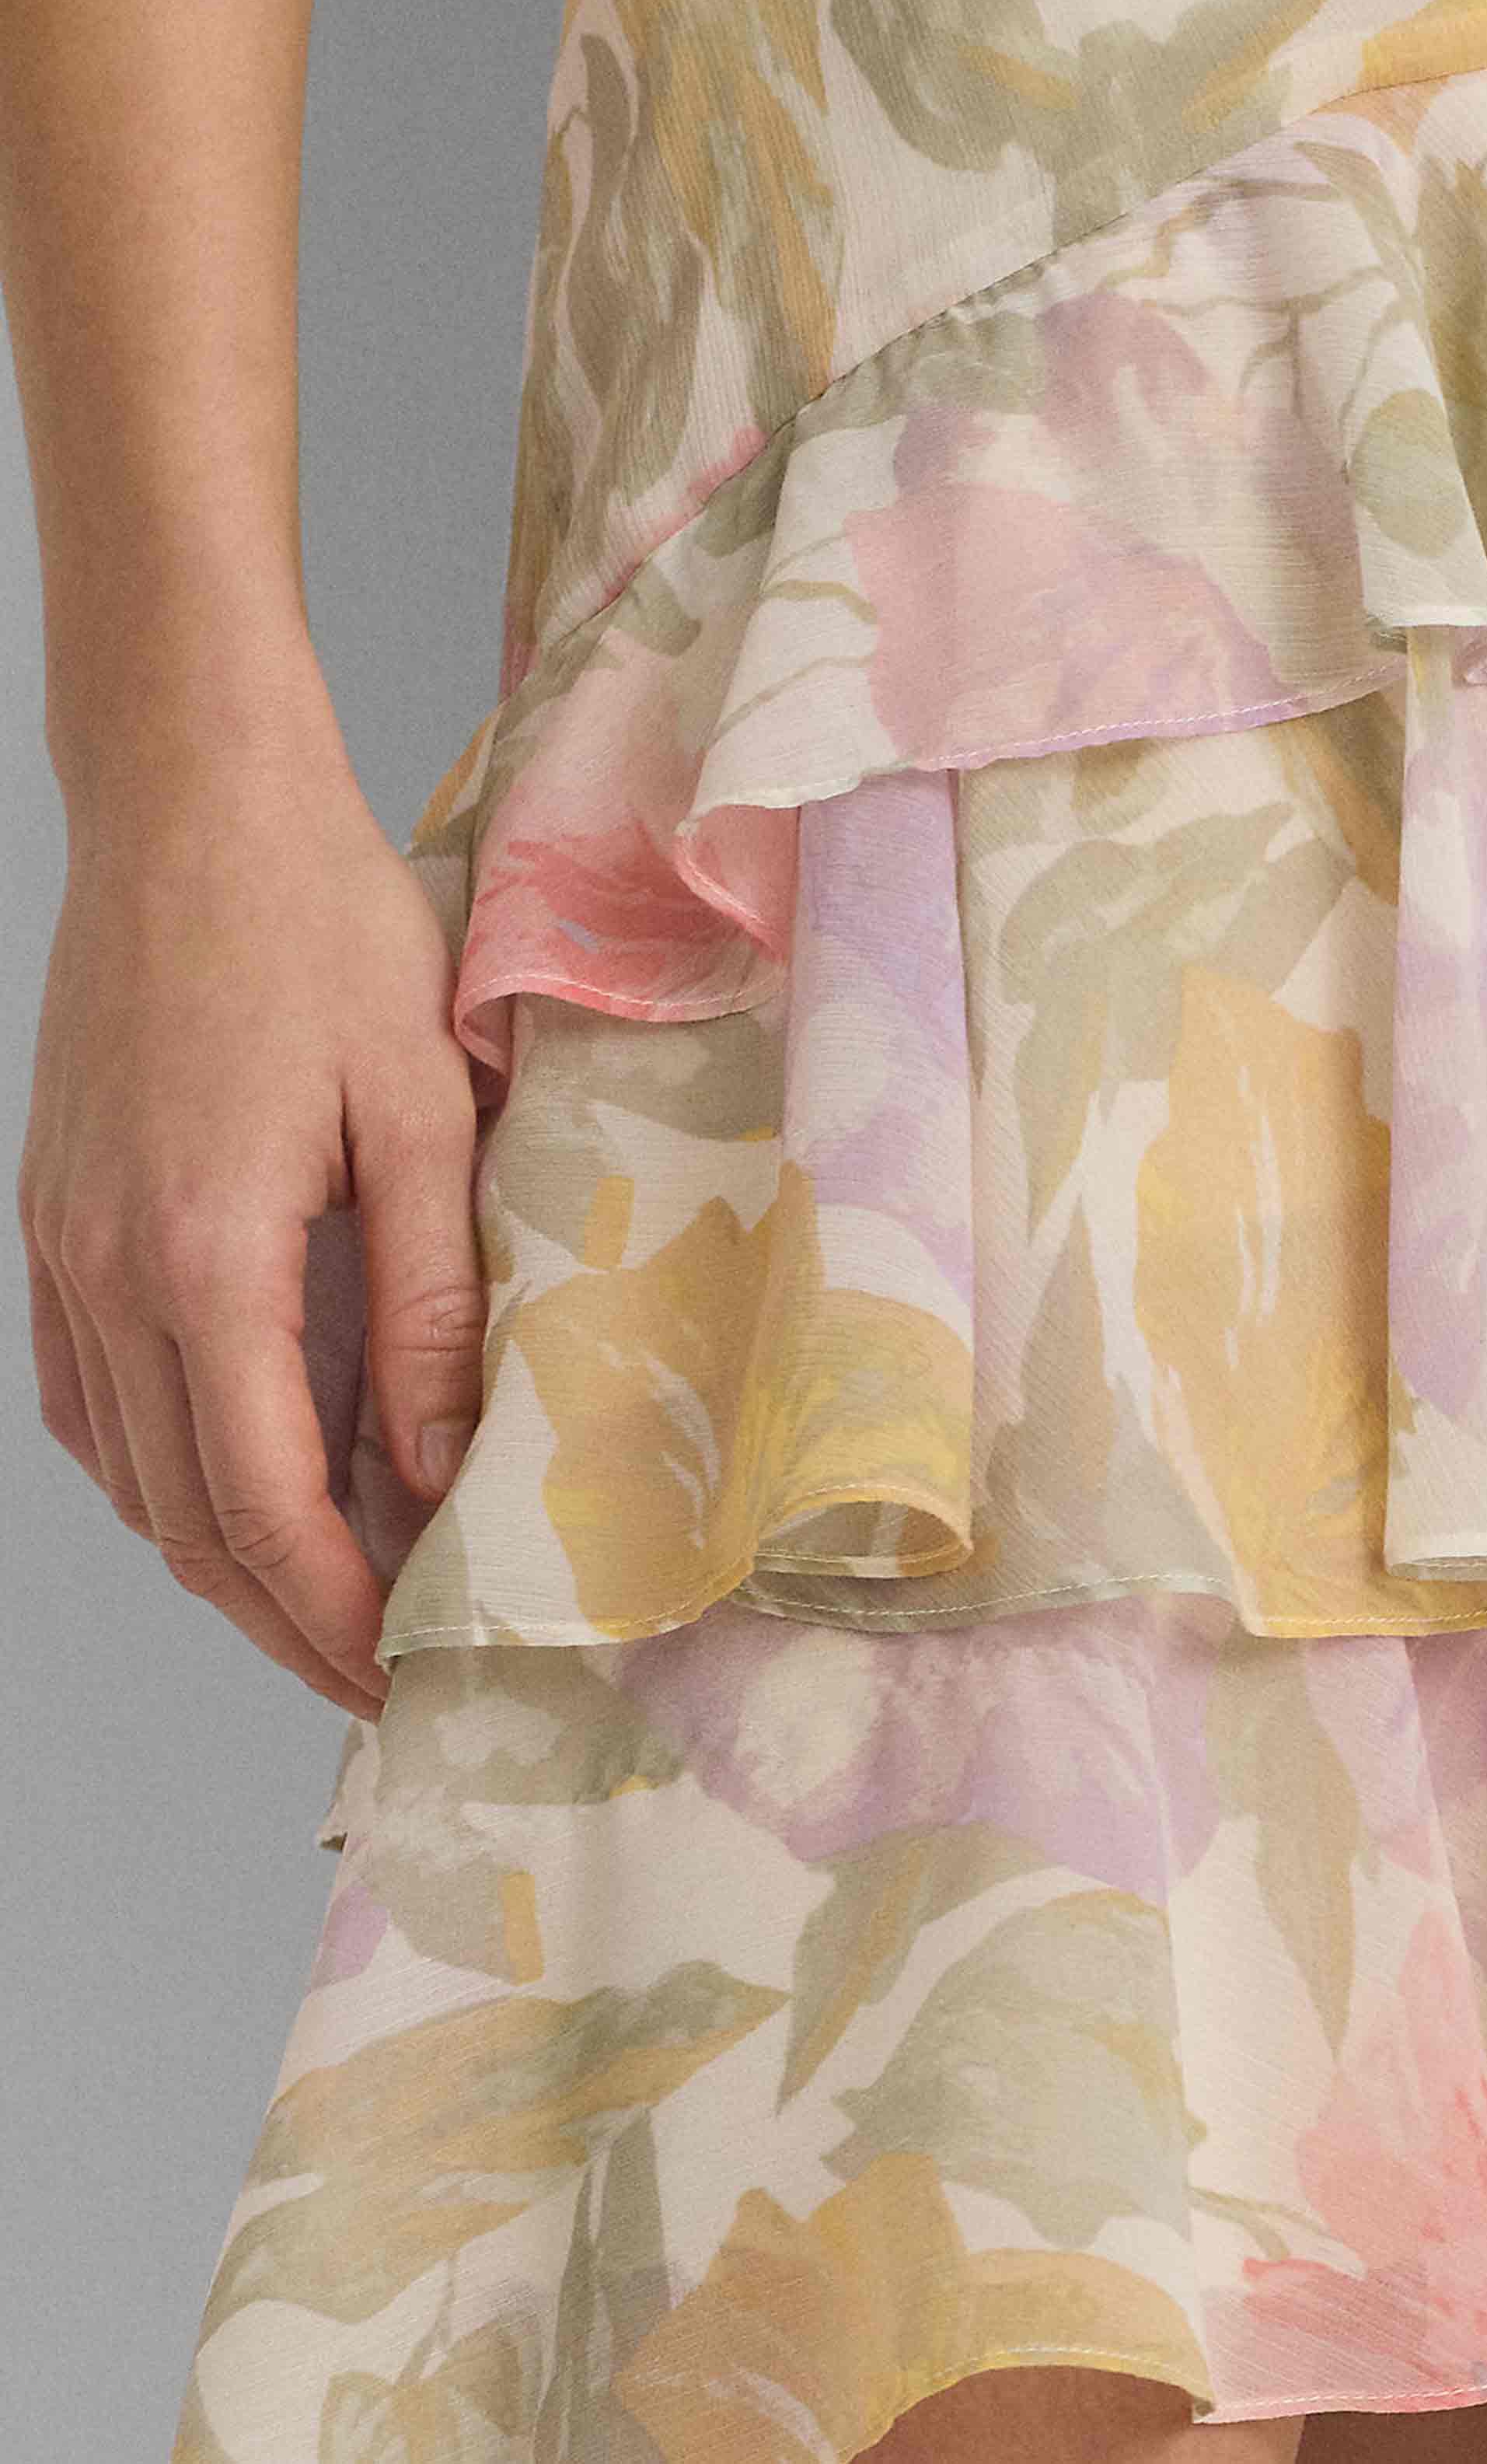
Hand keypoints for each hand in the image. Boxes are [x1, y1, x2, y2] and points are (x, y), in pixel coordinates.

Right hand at [18, 649, 485, 1718]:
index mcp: (203, 1257)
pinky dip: (156, 1470)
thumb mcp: (417, 1116)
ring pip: (128, 1468)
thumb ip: (428, 1304)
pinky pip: (86, 1393)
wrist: (191, 808)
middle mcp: (107, 1272)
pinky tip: (222, 1482)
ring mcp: (60, 1245)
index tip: (398, 1672)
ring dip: (220, 1554)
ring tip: (319, 1602)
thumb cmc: (324, 936)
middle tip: (368, 1676)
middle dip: (279, 1617)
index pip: (261, 1501)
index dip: (331, 1612)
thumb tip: (437, 1467)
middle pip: (182, 1514)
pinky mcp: (52, 1214)